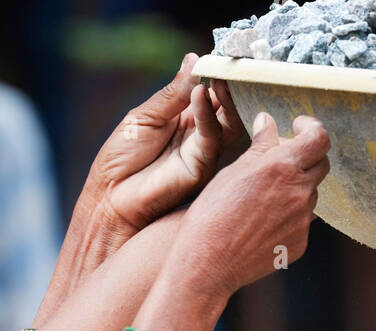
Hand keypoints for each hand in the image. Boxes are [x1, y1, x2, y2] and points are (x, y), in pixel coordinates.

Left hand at [83, 54, 246, 235]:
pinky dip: (208, 115)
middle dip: (231, 86)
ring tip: (219, 75)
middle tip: (230, 63)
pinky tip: (200, 94)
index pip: (212, 95)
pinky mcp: (201, 170)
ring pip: (230, 124)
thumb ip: (173, 94)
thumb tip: (195, 60)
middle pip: (229, 109)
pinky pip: (211, 139)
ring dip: (227, 98)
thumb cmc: (122, 158)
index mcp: (188, 120)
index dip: (219, 75)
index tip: (221, 55)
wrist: (110, 197)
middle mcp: (202, 137)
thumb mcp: (146, 115)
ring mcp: (204, 155)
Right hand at [172, 113, 330, 299]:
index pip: (319, 139)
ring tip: (263, 197)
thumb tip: (268, 121)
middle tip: (281, 159)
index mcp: (283, 168)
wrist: (210, 261)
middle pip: (321, 166)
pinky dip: (289, 216)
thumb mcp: (234, 170)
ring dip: (295, 188)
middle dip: (306, 157)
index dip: (312, 128)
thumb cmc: (214, 212)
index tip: (299, 128)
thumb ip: (260, 145)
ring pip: (310, 195)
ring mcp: (302, 222)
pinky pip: (302, 222)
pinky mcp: (300, 243)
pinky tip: (263, 222)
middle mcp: (299, 194)